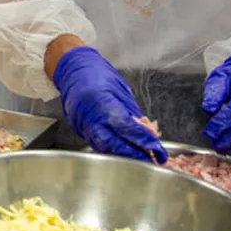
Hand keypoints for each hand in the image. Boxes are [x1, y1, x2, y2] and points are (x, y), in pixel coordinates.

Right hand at [53, 46, 166, 163]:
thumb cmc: (98, 75)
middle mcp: (89, 115)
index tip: (158, 150)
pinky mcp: (79, 129)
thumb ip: (133, 114)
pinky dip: (112, 149)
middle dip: (134, 155)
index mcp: (101, 101)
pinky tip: (123, 151)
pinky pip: (97, 143)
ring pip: (104, 147)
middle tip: (151, 161)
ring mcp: (81, 124)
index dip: (143, 141)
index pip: (126, 127)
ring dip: (123, 155)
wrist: (73, 70)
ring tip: (140, 158)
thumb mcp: (121, 91)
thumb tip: (147, 134)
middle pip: (113, 143)